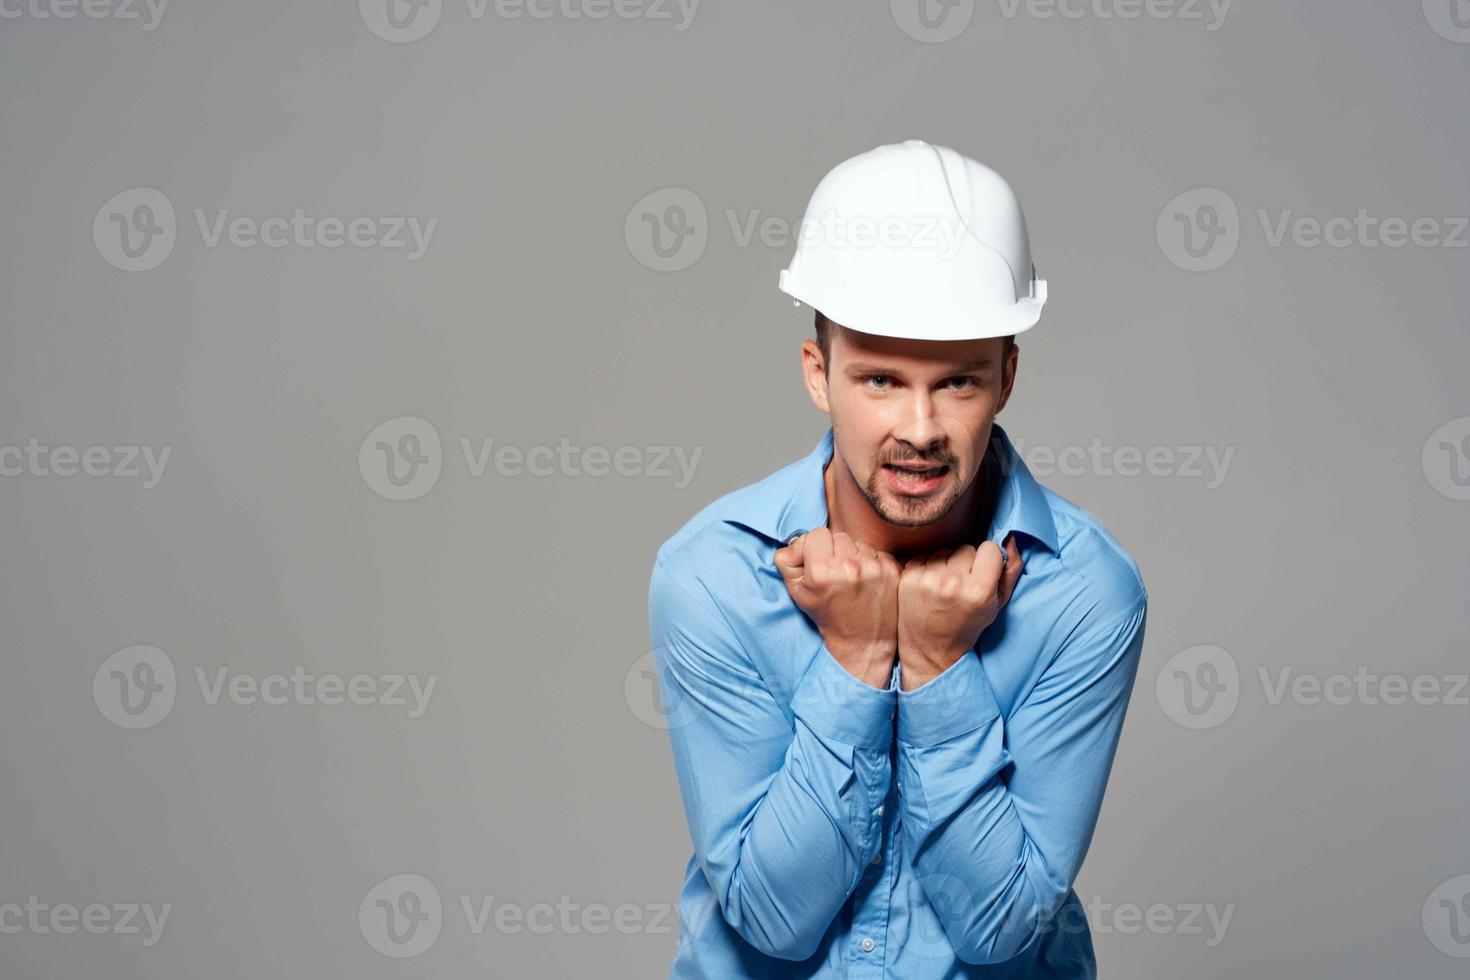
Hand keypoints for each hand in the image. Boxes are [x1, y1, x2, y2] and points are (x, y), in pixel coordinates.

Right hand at [775, 528, 899, 688]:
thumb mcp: (796, 592)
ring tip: (851, 577)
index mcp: (822, 571)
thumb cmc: (827, 615)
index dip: (814, 547)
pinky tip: (865, 580)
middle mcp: (849, 566)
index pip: (816, 534)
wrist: (862, 641)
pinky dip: (870, 561)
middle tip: (834, 572)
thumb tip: (795, 541)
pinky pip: (876, 551)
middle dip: (834, 550)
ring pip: (858, 542)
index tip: (817, 563)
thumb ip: (787, 560)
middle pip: (838, 536)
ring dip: (853, 555)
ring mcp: (873, 567)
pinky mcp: (891, 569)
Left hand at [897, 534, 1022, 690]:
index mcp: (979, 590)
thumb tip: (1009, 537)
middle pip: (966, 548)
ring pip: (945, 550)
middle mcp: (952, 583)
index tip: (982, 576)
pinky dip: (929, 567)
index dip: (988, 561)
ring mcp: (927, 579)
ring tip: (946, 587)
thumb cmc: (968, 625)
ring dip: (947, 563)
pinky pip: (926, 556)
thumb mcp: (998, 604)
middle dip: (967, 562)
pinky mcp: (908, 577)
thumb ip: (1010, 570)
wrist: (930, 649)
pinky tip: (930, 586)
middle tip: (963, 585)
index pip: (989, 548)